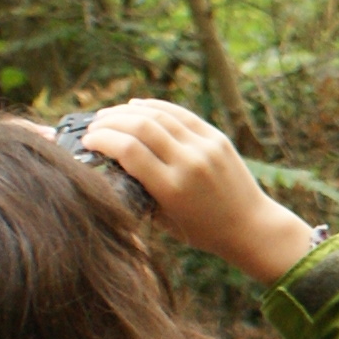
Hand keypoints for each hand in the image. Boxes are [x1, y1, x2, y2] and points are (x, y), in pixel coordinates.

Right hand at [77, 100, 320, 285]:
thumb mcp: (163, 220)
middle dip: (109, 122)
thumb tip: (110, 164)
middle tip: (93, 127)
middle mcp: (189, 163)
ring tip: (108, 115)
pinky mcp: (217, 137)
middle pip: (140, 127)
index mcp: (172, 188)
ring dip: (128, 111)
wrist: (251, 226)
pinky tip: (136, 107)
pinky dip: (155, 106)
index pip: (127, 150)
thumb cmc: (202, 231)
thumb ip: (138, 191)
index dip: (102, 141)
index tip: (87, 143)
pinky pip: (180, 114)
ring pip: (159, 115)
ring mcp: (205, 147)